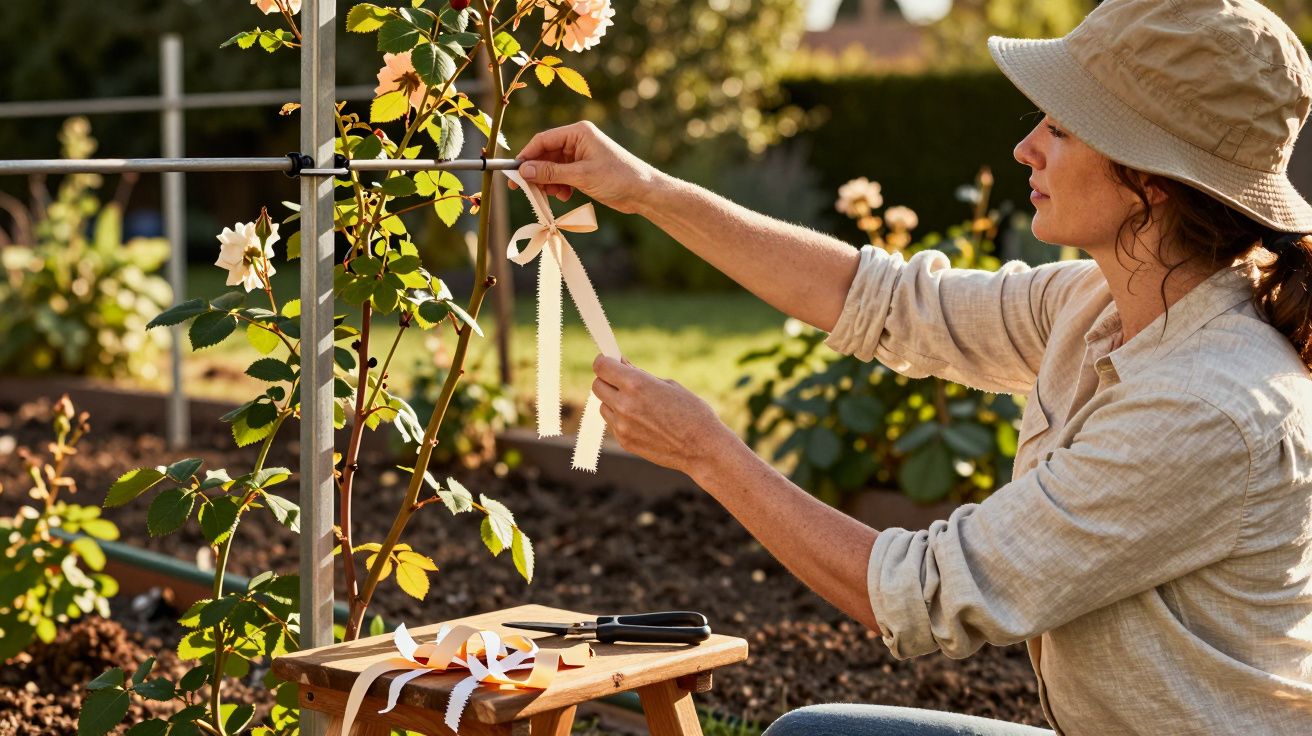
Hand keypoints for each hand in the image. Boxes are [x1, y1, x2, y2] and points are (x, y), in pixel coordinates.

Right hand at [510, 121, 661, 214]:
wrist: (643, 192)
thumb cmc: (618, 178)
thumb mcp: (581, 176)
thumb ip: (552, 173)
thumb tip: (524, 170)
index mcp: (578, 132)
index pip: (543, 140)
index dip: (527, 156)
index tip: (514, 172)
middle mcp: (578, 140)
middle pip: (546, 154)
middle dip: (537, 172)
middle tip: (526, 189)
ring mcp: (580, 155)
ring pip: (552, 167)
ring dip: (548, 182)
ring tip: (553, 195)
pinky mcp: (583, 170)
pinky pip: (562, 176)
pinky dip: (559, 186)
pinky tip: (565, 196)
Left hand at [590, 354, 737, 476]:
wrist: (703, 448)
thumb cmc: (693, 412)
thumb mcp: (669, 385)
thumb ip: (641, 376)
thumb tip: (622, 366)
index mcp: (636, 384)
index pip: (601, 367)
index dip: (604, 361)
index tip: (609, 360)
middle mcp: (624, 404)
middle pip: (597, 385)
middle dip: (607, 380)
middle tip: (622, 380)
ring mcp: (622, 426)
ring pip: (603, 405)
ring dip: (613, 400)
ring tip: (638, 404)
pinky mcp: (624, 442)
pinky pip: (613, 423)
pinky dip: (621, 418)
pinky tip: (643, 420)